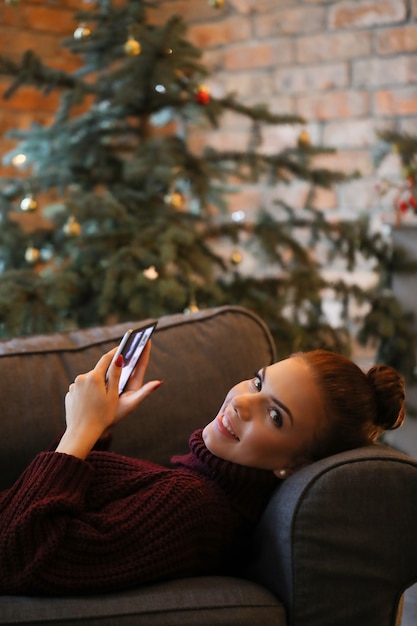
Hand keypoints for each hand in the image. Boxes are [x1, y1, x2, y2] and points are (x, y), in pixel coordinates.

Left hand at [56, 341, 160, 458]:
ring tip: (102, 402)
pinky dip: (87, 395)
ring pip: (89, 382)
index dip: (115, 352)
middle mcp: (81, 378)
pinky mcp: (69, 395)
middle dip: (105, 376)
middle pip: (97, 372)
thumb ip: (115, 375)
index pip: (106, 359)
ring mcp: (73, 386)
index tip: (122, 347)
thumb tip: (119, 358)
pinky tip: (91, 406)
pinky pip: (81, 391)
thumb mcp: (113, 395)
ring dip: (96, 387)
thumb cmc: (102, 416)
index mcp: (94, 377)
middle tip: (113, 387)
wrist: (82, 433)